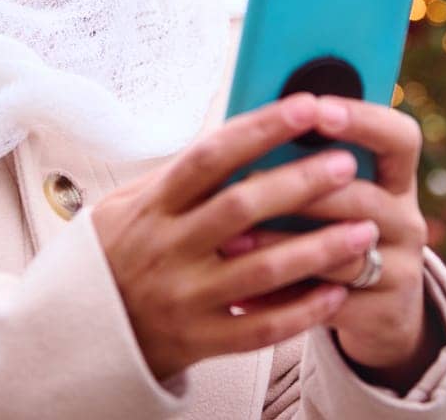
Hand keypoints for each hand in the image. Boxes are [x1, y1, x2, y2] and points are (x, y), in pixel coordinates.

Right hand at [90, 93, 383, 384]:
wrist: (80, 336)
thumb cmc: (114, 257)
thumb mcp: (125, 207)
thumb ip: (178, 176)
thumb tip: (239, 131)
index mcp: (152, 207)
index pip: (210, 157)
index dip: (260, 129)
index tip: (306, 106)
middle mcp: (167, 248)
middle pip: (241, 207)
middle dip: (299, 182)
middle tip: (346, 163)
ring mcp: (184, 297)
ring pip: (261, 269)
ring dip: (318, 248)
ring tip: (365, 228)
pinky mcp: (198, 340)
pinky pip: (260, 328)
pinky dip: (302, 310)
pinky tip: (337, 292)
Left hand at [215, 95, 438, 375]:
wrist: (379, 310)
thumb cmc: (335, 229)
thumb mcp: (335, 194)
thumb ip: (305, 162)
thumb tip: (246, 124)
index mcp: (396, 179)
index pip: (399, 137)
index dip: (363, 120)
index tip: (317, 108)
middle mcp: (406, 220)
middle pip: (363, 197)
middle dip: (303, 188)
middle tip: (249, 179)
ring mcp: (400, 269)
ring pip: (343, 253)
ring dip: (282, 244)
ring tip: (233, 239)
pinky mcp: (382, 313)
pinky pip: (328, 303)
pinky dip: (281, 298)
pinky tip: (240, 295)